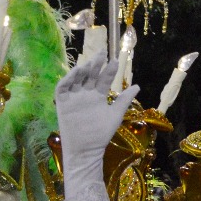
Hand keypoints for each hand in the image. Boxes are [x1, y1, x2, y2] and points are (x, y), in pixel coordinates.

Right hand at [54, 52, 139, 196]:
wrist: (87, 149)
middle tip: (103, 51)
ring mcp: (74, 97)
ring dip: (83, 69)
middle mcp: (85, 94)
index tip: (116, 60)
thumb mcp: (115, 114)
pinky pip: (63, 88)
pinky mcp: (62, 103)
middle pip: (90, 75)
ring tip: (92, 61)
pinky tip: (77, 72)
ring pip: (77, 79)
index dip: (109, 70)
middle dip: (96, 63)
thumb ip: (124, 100)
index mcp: (98, 96)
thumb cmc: (101, 134)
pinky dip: (69, 79)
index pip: (103, 79)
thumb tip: (138, 86)